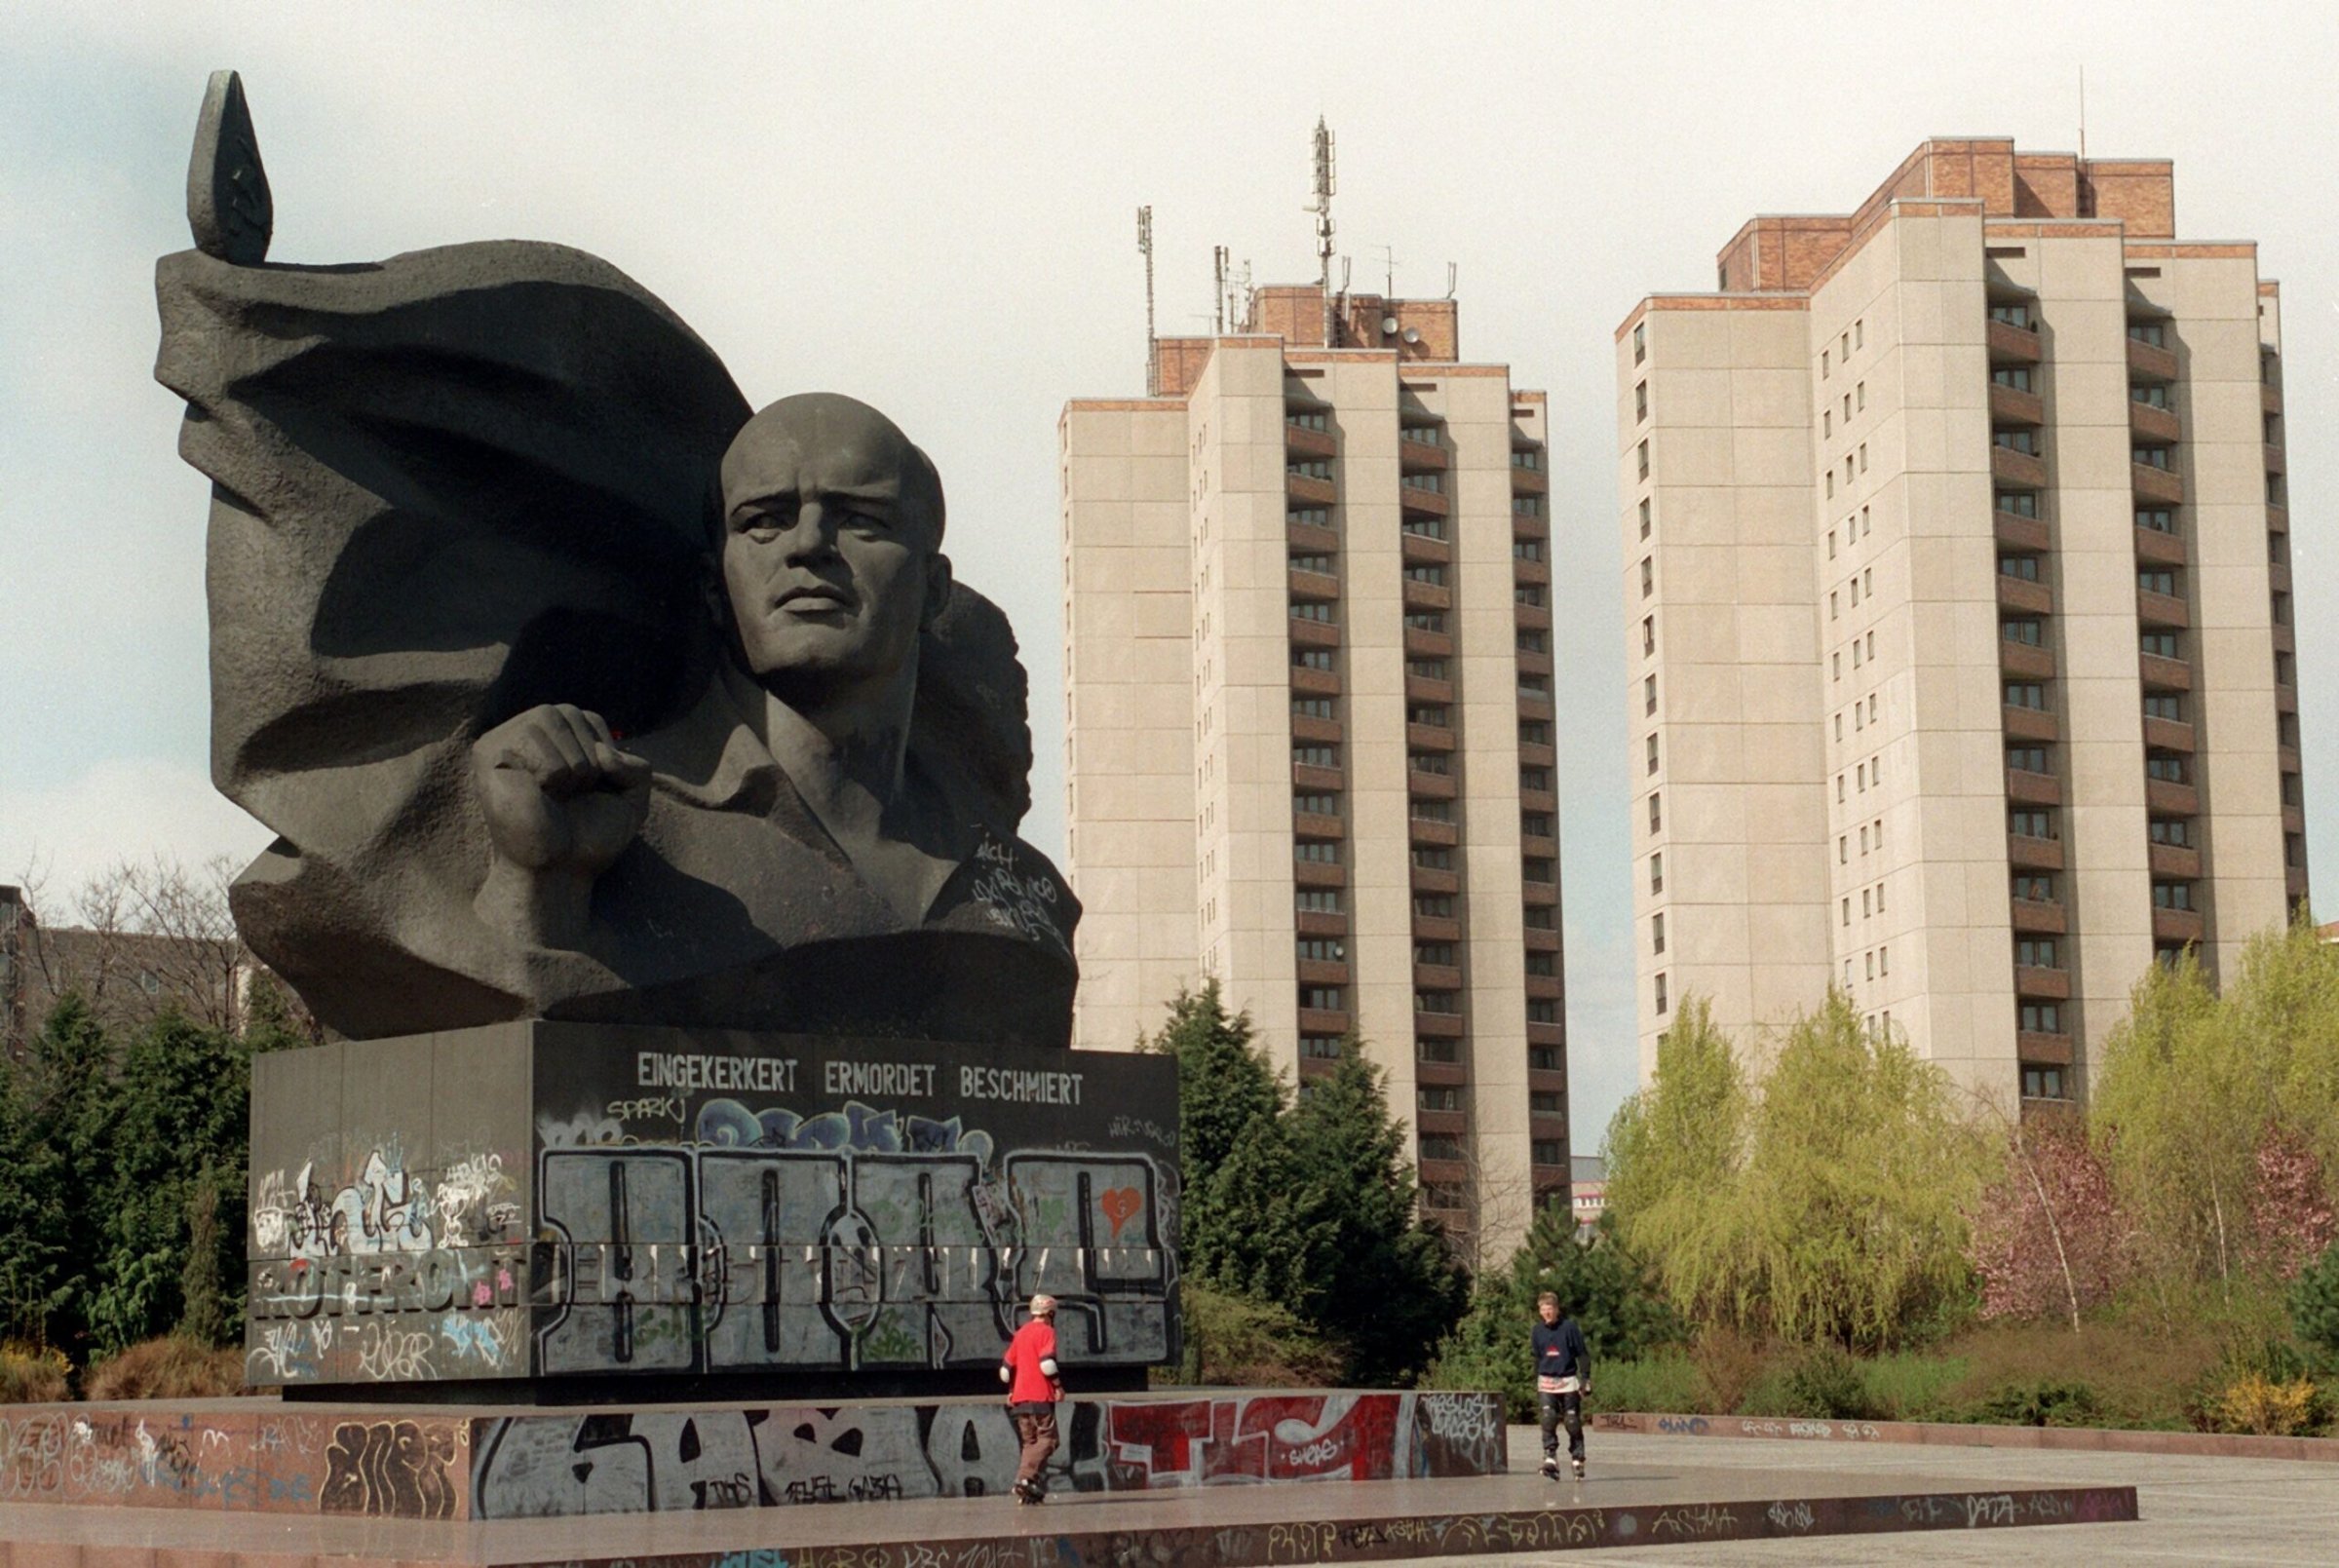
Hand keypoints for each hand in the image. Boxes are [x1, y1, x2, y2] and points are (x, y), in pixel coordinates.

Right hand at [470, 704, 650, 947]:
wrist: (561, 871)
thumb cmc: (591, 836)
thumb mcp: (632, 798)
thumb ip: (637, 766)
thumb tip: (604, 754)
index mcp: (554, 739)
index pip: (588, 718)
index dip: (602, 757)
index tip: (590, 791)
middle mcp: (526, 734)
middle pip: (569, 712)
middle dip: (585, 760)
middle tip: (569, 796)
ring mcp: (503, 740)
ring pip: (549, 719)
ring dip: (567, 767)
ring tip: (553, 796)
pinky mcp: (487, 754)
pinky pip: (531, 738)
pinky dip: (548, 770)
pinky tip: (537, 793)